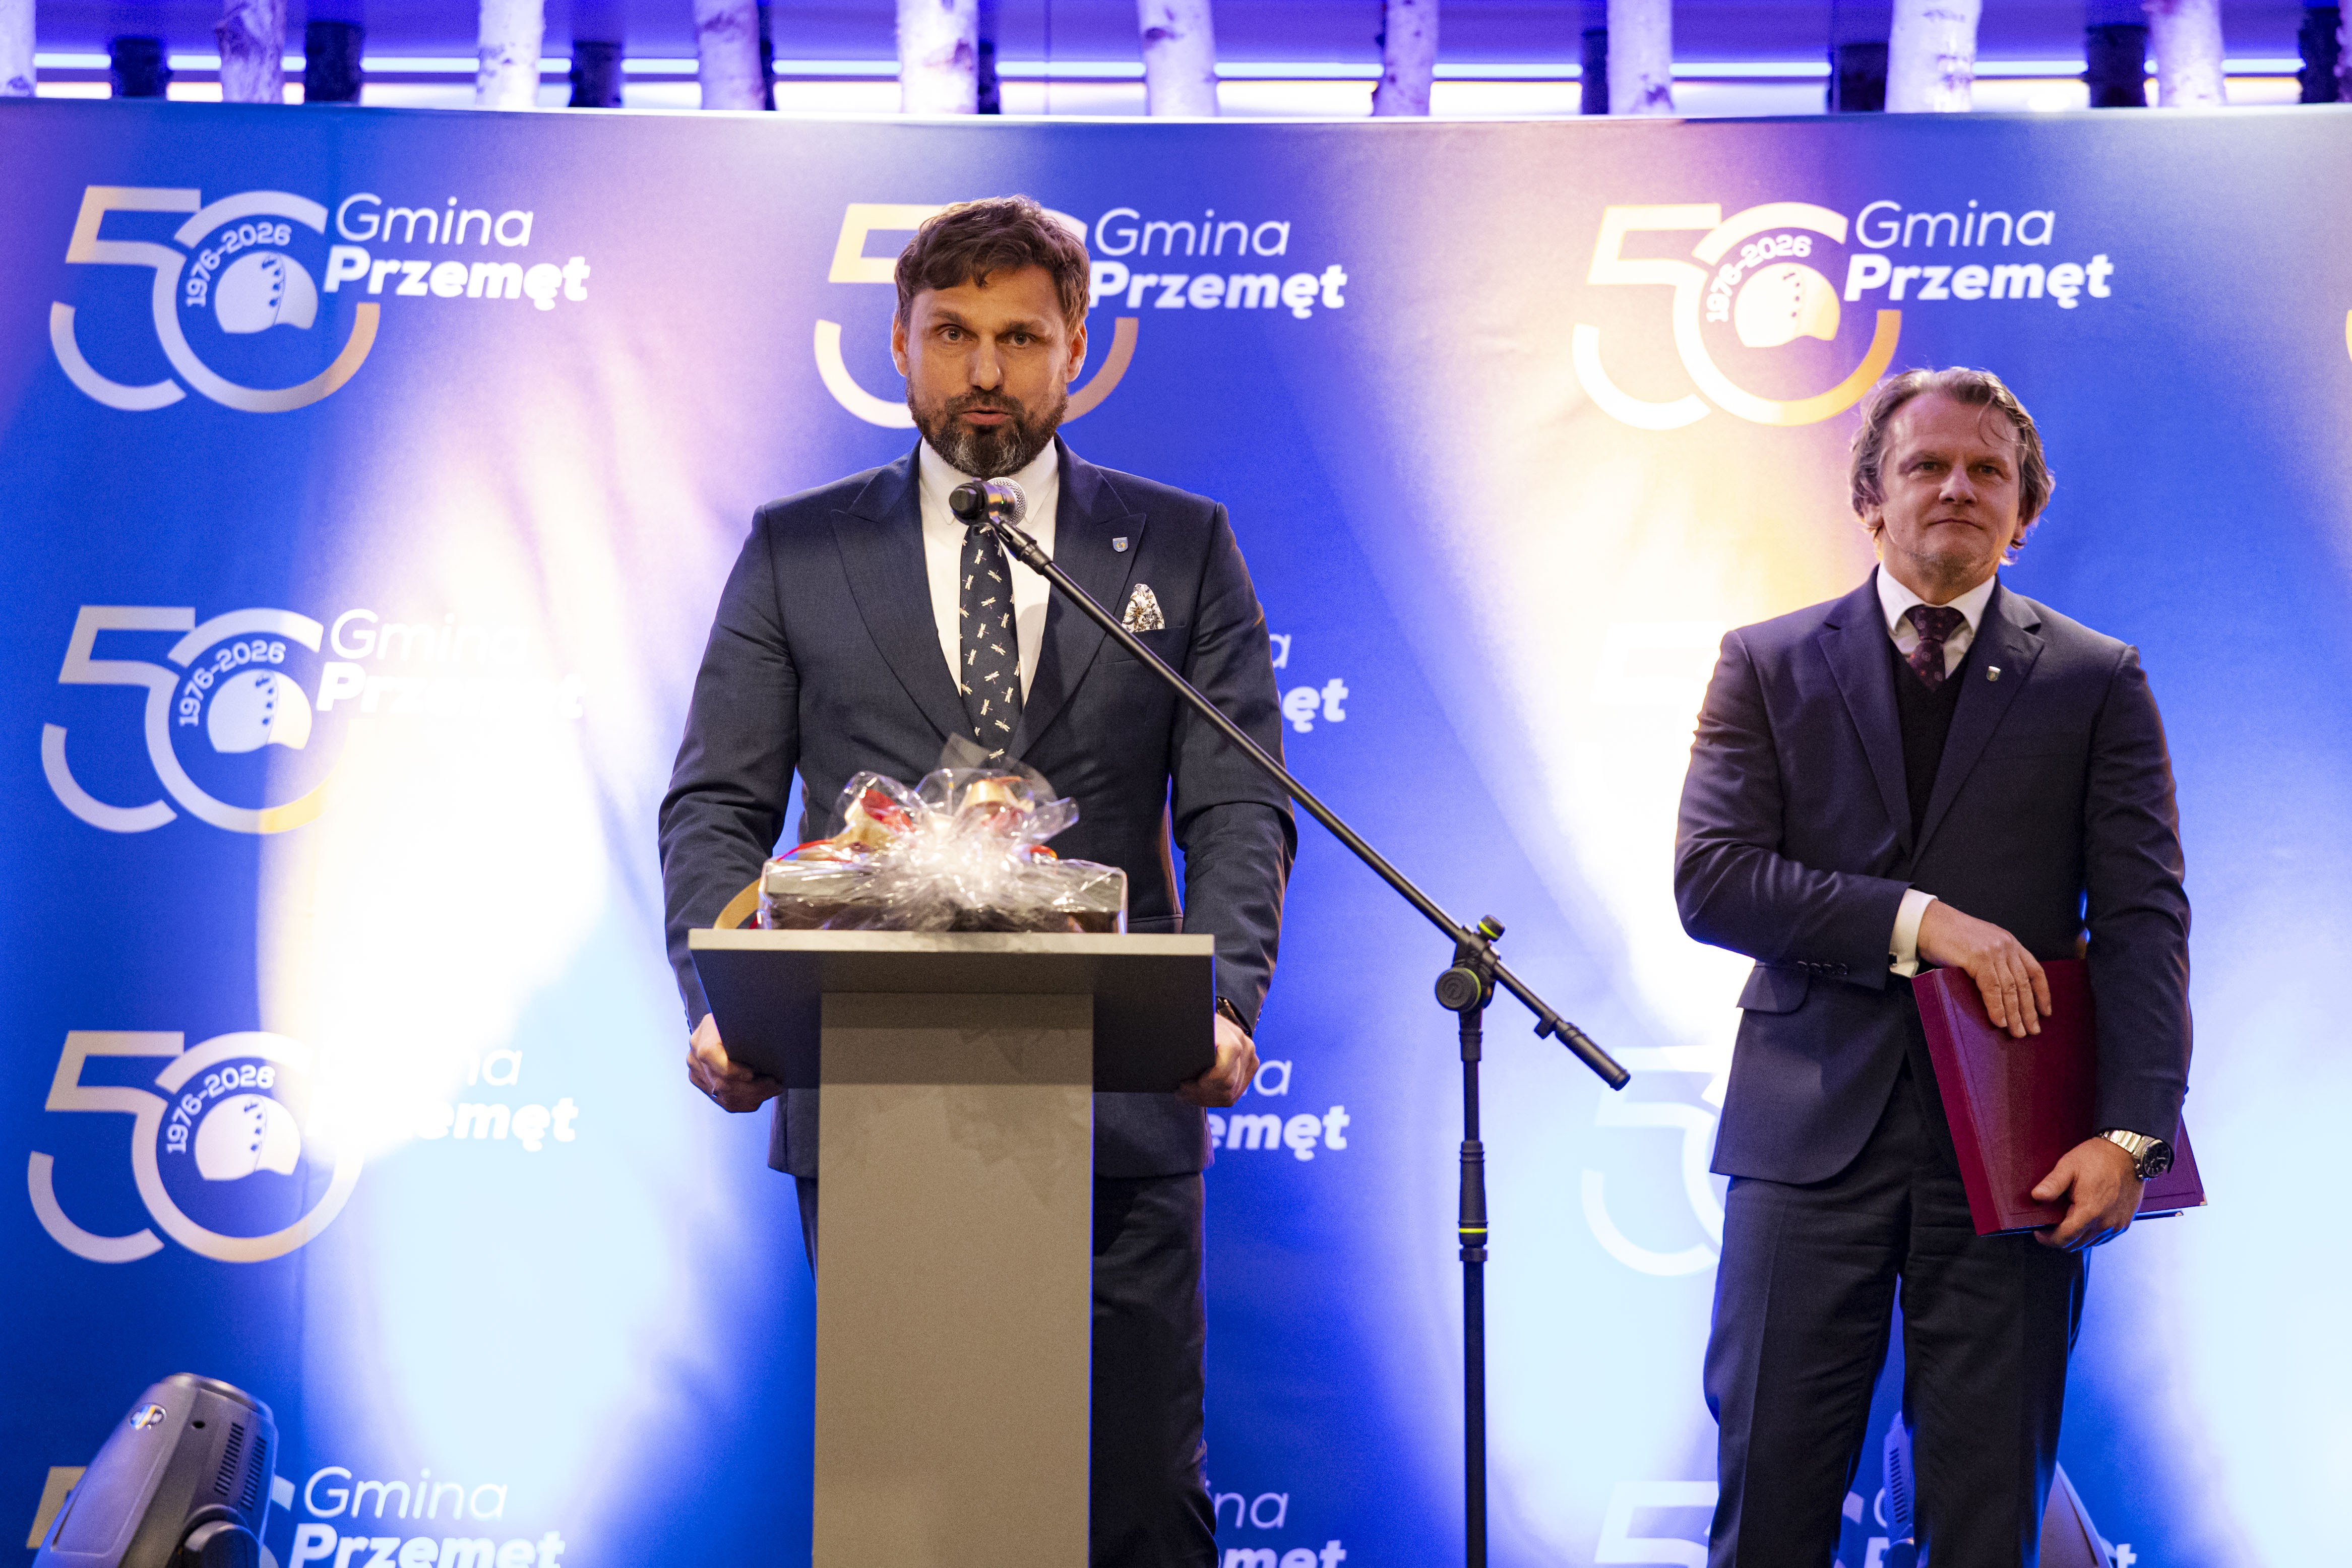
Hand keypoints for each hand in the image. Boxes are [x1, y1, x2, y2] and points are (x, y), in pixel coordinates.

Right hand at [687, 1012, 782, 1112]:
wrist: (728, 1026)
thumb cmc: (741, 1021)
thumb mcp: (744, 1019)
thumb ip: (750, 1030)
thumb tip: (770, 1044)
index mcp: (704, 1035)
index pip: (710, 1055)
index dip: (731, 1069)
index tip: (752, 1074)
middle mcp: (695, 1056)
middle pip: (722, 1082)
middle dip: (753, 1088)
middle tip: (776, 1084)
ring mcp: (697, 1073)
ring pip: (725, 1096)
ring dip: (753, 1097)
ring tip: (773, 1089)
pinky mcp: (703, 1084)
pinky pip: (725, 1101)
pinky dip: (747, 1101)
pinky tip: (761, 1094)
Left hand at [1179, 1011, 1257, 1107]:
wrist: (1209, 1018)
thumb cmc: (1193, 1024)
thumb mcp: (1187, 1030)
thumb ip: (1185, 1046)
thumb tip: (1171, 1064)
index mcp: (1230, 1036)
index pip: (1222, 1072)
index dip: (1202, 1084)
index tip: (1182, 1084)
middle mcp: (1245, 1046)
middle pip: (1226, 1086)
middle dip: (1200, 1094)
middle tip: (1180, 1092)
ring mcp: (1251, 1057)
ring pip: (1230, 1095)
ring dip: (1205, 1099)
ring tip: (1187, 1094)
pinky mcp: (1250, 1067)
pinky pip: (1234, 1094)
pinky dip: (1214, 1098)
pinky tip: (1198, 1094)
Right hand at [1916, 900, 2050, 1038]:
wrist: (1928, 921)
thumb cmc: (1949, 935)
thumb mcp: (1980, 945)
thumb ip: (1993, 962)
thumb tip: (2000, 992)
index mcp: (2009, 942)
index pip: (2035, 971)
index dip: (2042, 993)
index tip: (2045, 1012)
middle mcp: (2006, 946)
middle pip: (2023, 984)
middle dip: (2029, 1011)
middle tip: (2032, 1030)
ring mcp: (1993, 951)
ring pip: (2010, 989)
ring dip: (2015, 1014)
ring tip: (2017, 1032)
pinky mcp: (1978, 958)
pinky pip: (1992, 988)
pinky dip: (1997, 1007)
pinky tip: (2000, 1021)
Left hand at [2031, 1136, 2141, 1248]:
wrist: (2128, 1154)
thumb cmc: (2097, 1158)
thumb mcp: (2069, 1166)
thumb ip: (2052, 1184)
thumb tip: (2037, 1197)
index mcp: (2089, 1211)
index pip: (2064, 1238)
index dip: (2048, 1239)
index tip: (2039, 1231)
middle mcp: (2105, 1223)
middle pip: (2076, 1244)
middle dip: (2059, 1238)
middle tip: (2049, 1225)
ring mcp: (2116, 1225)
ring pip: (2089, 1243)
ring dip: (2075, 1237)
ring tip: (2066, 1221)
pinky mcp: (2124, 1223)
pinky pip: (2102, 1238)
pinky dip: (2090, 1235)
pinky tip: (2083, 1221)